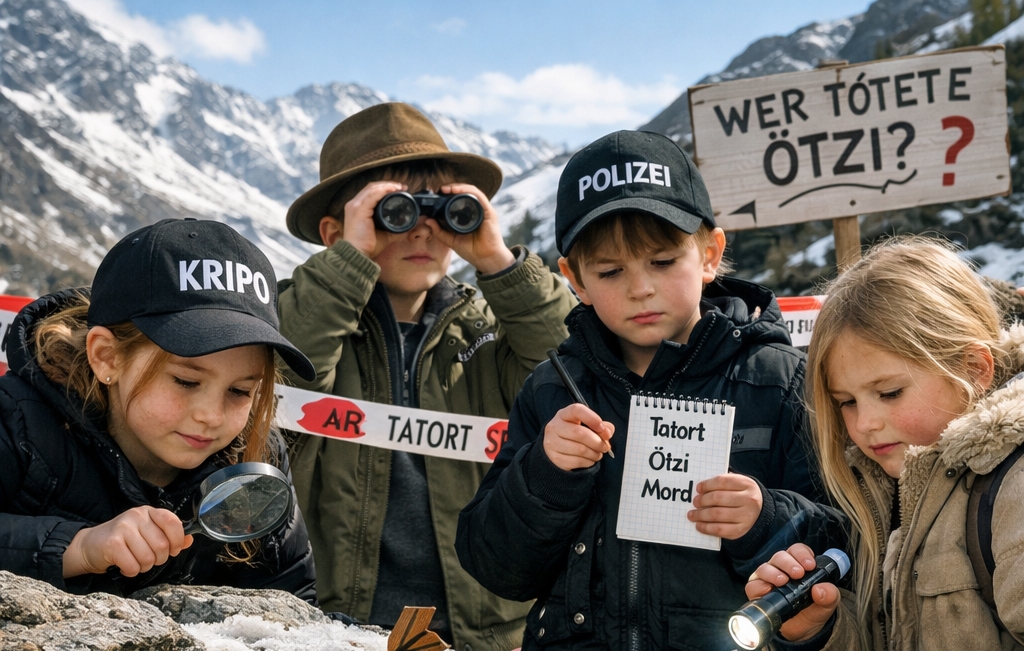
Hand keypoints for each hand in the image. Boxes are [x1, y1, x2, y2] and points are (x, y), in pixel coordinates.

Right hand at [63, 506, 192, 577]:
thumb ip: (169, 536)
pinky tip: (125, 566)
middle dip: (159, 559)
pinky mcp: (112, 543)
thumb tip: (189, 540)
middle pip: (162, 545)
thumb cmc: (124, 540)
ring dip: (144, 566)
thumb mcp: (147, 533)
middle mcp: (137, 516)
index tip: (173, 550)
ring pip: (148, 557)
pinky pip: (133, 565)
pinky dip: (132, 571)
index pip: (173, 522)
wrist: (90, 545)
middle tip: (149, 559)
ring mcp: (123, 528)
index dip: (177, 540)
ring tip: (136, 561)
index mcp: (149, 512)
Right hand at [341, 180, 408, 257]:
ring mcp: (355, 206)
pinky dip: (384, 190)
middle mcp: (354, 204)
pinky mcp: (358, 210)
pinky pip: (372, 195)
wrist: (357, 255)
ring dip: (387, 185)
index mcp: (358, 208)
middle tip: (402, 187)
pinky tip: (393, 190)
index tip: (399, 189)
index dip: (385, 188)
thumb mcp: (385, 232)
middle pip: (371, 187)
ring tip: (399, 187)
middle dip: (388, 184)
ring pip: (372, 188)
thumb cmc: (368, 246)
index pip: (371, 192)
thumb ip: (395, 226)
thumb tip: (409, 222)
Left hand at [433, 183, 514, 274]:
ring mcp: (483, 210)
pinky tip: (456, 191)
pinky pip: (478, 196)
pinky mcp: (489, 211)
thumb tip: (428, 221)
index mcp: (468, 216)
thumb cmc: (472, 251)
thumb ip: (440, 231)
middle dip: (451, 189)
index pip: (458, 200)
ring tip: (445, 189)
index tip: (436, 195)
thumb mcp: (451, 240)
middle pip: (464, 193)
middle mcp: (477, 210)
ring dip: (458, 187)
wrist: (486, 259)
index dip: (447, 195)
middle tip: (439, 190)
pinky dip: (467, 190)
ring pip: (471, 191)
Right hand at [542, 403, 614, 470]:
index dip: (592, 418)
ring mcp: (552, 443)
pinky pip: (577, 461)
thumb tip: (608, 431)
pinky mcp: (555, 458)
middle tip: (606, 447)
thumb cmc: (574, 436)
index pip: (577, 410)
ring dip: (595, 453)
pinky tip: (589, 459)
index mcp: (564, 415)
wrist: (557, 450)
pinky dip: (588, 462)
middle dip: (598, 442)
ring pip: (580, 450)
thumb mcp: (586, 426)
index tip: (603, 428)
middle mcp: (554, 427)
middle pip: (580, 433)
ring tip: (598, 454)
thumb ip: (600, 426)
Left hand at [688, 472, 762, 538]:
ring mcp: (746, 516)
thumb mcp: (739, 484)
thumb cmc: (743, 496)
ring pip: (717, 514)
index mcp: (746, 484)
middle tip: (695, 502)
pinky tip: (699, 525)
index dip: (707, 485)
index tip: (698, 488)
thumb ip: (723, 483)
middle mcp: (748, 500)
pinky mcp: (740, 531)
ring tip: (692, 514)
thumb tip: (700, 489)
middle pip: (718, 498)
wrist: (760, 513)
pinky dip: (706, 528)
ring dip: (700, 515)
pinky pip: (719, 530)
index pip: (722, 481)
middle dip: (702, 500)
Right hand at [745, 544, 840, 642]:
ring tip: (783, 580)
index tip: (810, 564)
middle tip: (798, 573)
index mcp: (798, 565)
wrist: (803, 630)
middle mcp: (780, 568)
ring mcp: (767, 579)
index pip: (796, 551)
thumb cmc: (812, 610)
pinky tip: (769, 589)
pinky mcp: (756, 592)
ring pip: (765, 567)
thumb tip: (820, 589)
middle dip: (789, 563)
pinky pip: (753, 585)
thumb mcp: (827, 603)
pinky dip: (759, 585)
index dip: (802, 554)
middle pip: (780, 556)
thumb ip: (830, 595)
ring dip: (773, 572)